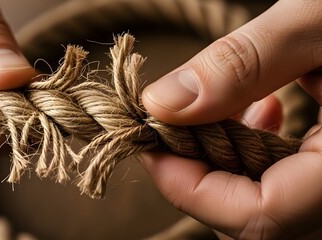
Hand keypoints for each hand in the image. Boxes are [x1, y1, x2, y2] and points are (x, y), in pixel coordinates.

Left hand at [141, 1, 321, 238]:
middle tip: (173, 125)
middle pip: (257, 218)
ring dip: (227, 161)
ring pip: (270, 204)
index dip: (190, 188)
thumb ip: (242, 63)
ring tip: (216, 112)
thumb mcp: (321, 21)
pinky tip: (260, 110)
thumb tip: (162, 104)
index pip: (260, 218)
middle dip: (200, 173)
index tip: (150, 145)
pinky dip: (260, 153)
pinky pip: (292, 184)